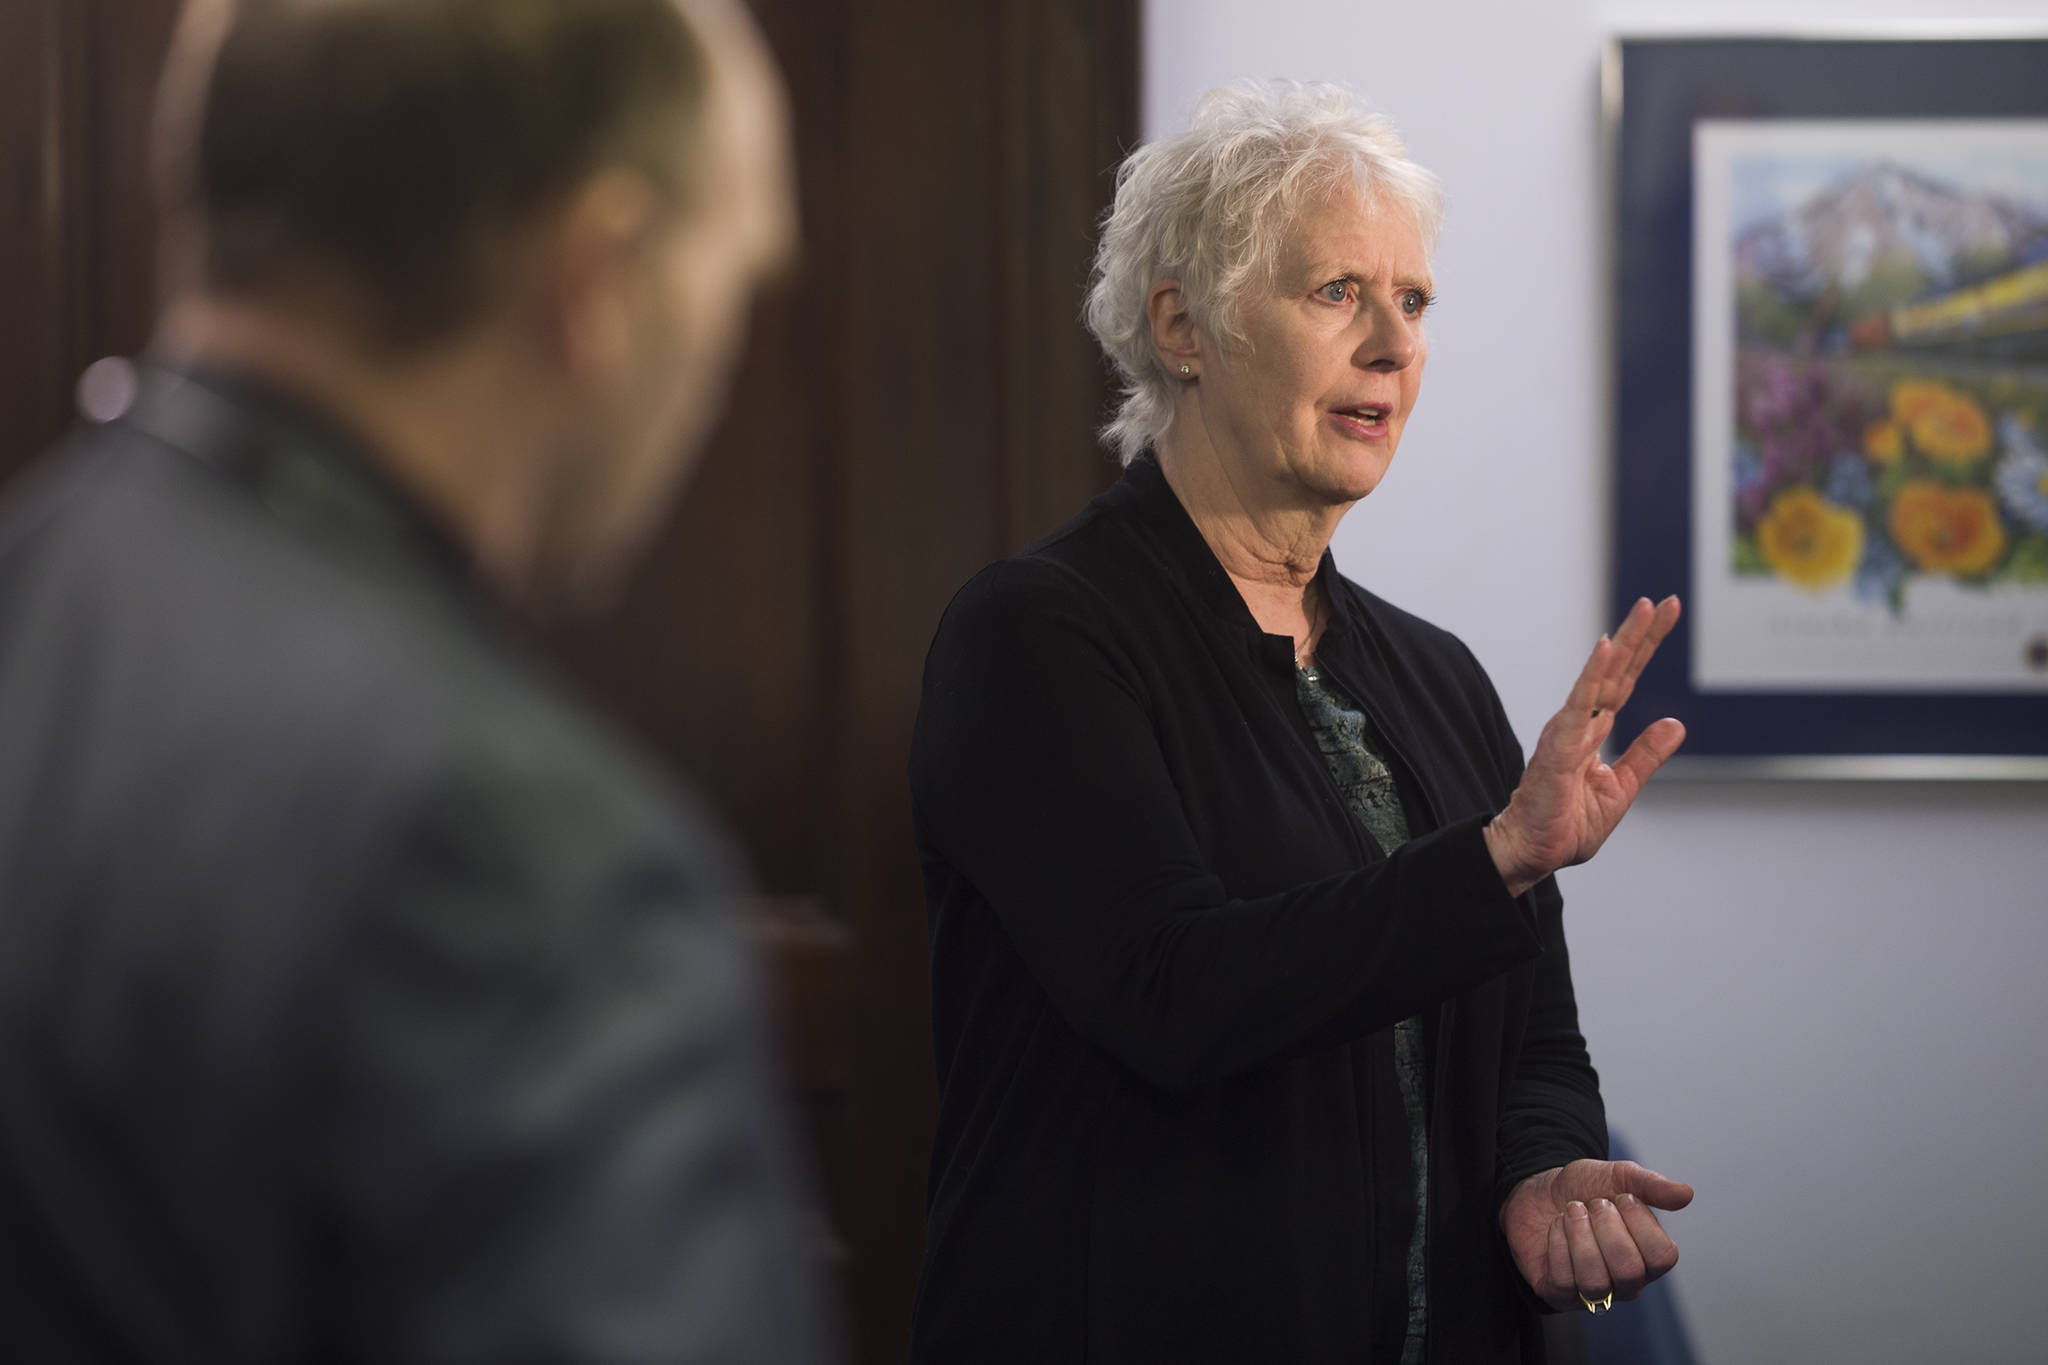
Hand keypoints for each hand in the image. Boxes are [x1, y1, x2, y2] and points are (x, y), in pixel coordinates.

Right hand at [1484, 596, 1684, 896]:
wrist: (1531, 853)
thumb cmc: (1565, 825)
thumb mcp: (1620, 789)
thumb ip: (1645, 755)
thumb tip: (1675, 723)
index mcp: (1594, 731)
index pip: (1624, 680)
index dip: (1645, 647)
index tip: (1667, 613)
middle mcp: (1580, 723)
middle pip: (1615, 670)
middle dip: (1640, 634)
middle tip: (1664, 602)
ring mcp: (1567, 732)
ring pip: (1599, 678)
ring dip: (1621, 643)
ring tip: (1643, 612)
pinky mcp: (1558, 748)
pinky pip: (1579, 705)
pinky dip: (1592, 675)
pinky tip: (1606, 649)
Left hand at [1500, 1159, 1692, 1310]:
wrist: (1538, 1190)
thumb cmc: (1584, 1189)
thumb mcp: (1618, 1177)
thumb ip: (1652, 1185)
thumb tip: (1687, 1194)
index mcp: (1648, 1256)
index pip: (1663, 1256)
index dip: (1640, 1221)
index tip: (1621, 1197)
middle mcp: (1625, 1282)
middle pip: (1629, 1271)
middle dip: (1606, 1227)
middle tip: (1593, 1204)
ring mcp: (1593, 1292)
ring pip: (1595, 1282)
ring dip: (1579, 1235)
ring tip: (1572, 1212)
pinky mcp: (1559, 1294)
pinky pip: (1563, 1282)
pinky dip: (1557, 1244)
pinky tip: (1556, 1227)